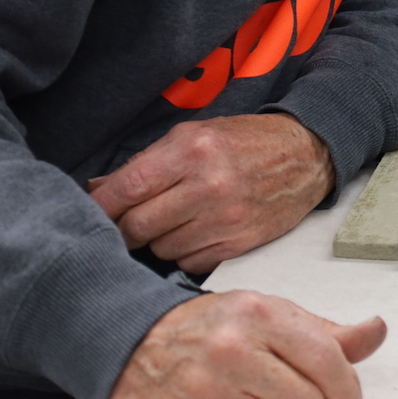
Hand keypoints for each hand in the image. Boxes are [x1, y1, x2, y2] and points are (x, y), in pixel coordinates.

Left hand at [88, 114, 334, 272]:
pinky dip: (184, 252)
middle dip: (126, 227)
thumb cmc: (246, 142)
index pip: (125, 189)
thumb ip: (147, 162)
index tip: (90, 213)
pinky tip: (198, 231)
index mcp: (193, 150)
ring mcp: (225, 219)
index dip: (99, 206)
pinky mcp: (239, 244)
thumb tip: (96, 191)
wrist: (307, 156)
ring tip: (176, 220)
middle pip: (136, 227)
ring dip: (158, 240)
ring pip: (160, 249)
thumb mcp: (195, 134)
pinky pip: (188, 263)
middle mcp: (208, 185)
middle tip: (132, 220)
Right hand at [111, 291, 383, 398]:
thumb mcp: (269, 314)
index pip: (327, 360)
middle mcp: (233, 349)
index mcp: (260, 314)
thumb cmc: (207, 328)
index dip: (348, 390)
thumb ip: (325, 332)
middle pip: (307, 398)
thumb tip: (376, 331)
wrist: (132, 341)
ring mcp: (207, 387)